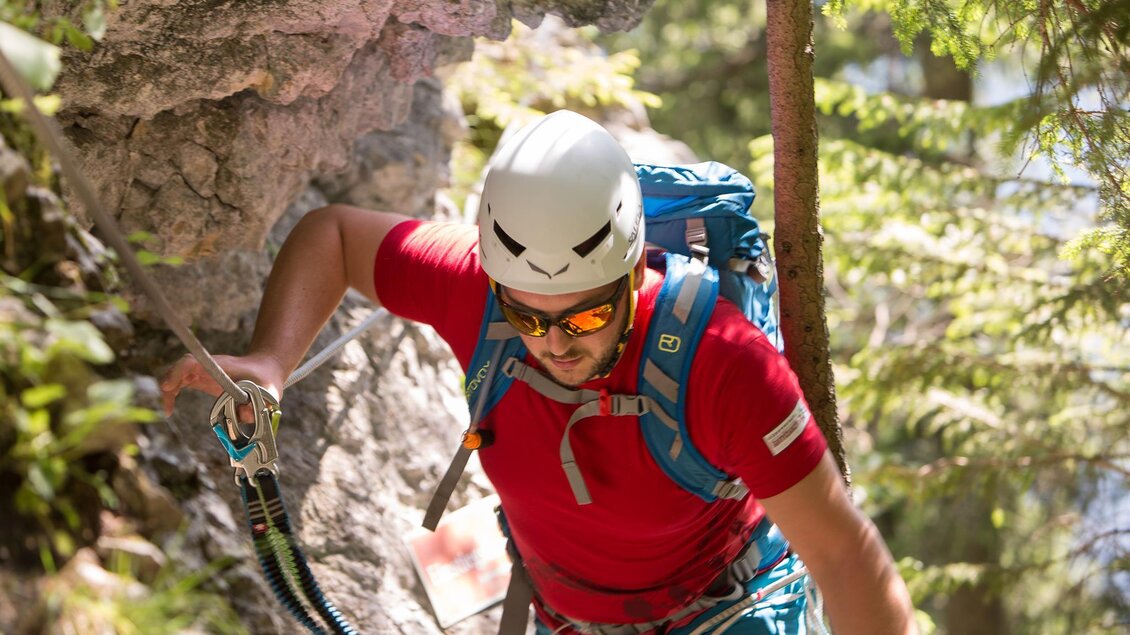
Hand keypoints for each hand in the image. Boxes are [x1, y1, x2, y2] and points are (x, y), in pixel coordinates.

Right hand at [160, 353, 283, 415]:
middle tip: (169, 408)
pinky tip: (171, 409)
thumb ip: (257, 406)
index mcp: (220, 366)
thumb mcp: (266, 392)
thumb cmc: (264, 380)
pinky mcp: (202, 379)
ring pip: (176, 376)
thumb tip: (244, 417)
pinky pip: (180, 383)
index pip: (191, 362)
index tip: (169, 386)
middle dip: (169, 385)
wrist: (265, 371)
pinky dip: (172, 394)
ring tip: (169, 410)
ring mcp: (203, 372)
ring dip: (169, 392)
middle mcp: (208, 366)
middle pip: (179, 369)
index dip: (178, 372)